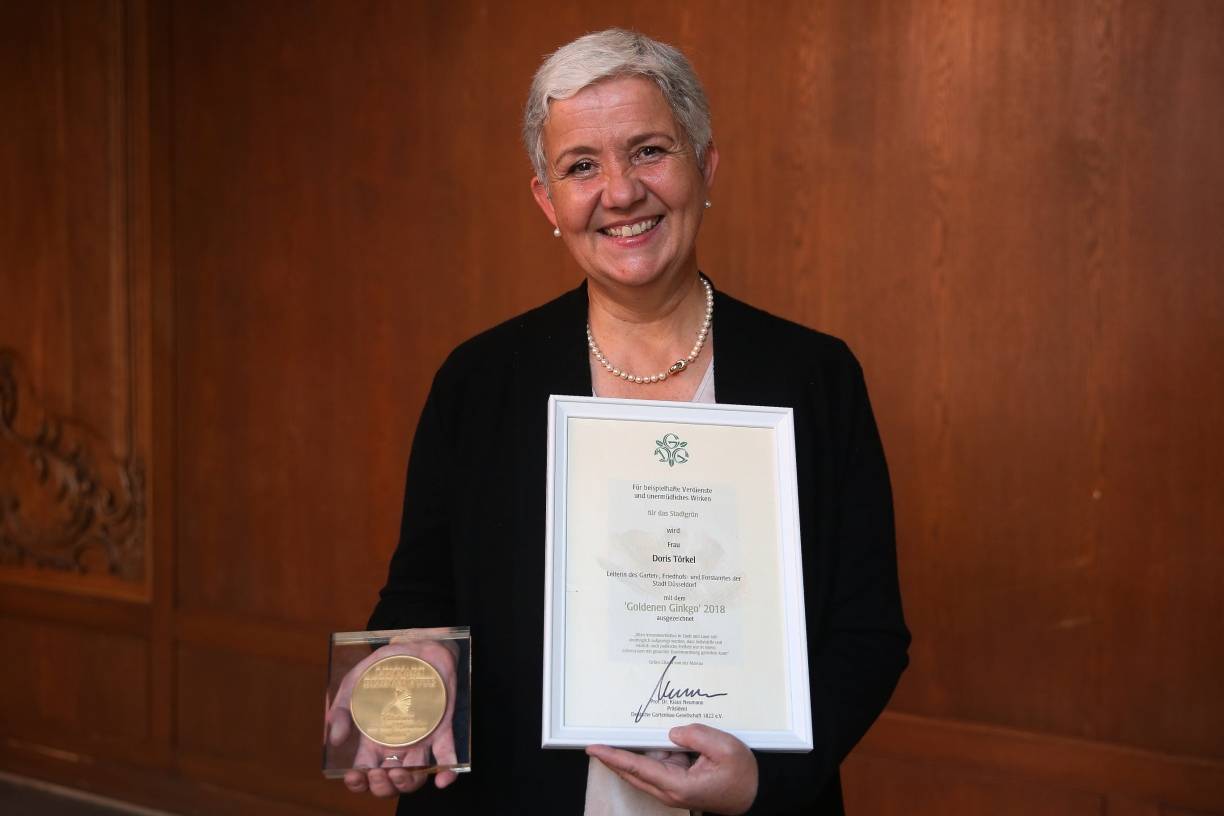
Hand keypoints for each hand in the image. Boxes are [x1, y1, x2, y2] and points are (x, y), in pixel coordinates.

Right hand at [326, 637, 460, 797]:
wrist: (415, 646)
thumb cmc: (383, 667)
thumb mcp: (354, 683)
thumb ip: (341, 709)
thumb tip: (334, 738)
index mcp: (374, 739)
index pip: (364, 772)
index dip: (358, 782)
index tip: (353, 776)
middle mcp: (398, 745)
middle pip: (389, 780)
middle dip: (382, 786)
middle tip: (379, 774)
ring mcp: (422, 739)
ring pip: (416, 774)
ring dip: (407, 783)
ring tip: (398, 773)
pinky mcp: (443, 729)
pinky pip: (447, 756)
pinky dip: (447, 772)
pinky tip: (442, 779)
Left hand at [587, 724, 757, 814]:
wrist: (752, 793)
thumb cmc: (741, 774)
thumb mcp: (725, 748)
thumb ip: (697, 735)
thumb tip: (672, 732)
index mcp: (678, 785)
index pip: (637, 768)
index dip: (613, 757)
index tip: (594, 748)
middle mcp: (670, 790)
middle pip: (632, 772)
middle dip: (612, 757)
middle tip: (593, 742)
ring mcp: (672, 788)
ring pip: (643, 769)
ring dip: (630, 754)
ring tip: (616, 735)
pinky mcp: (677, 782)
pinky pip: (656, 766)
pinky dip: (646, 754)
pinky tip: (643, 740)